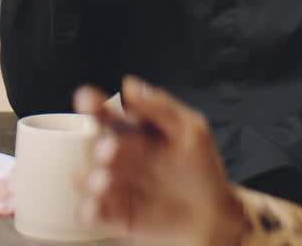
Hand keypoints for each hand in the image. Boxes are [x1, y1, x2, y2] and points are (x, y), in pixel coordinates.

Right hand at [73, 77, 247, 245]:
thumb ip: (161, 106)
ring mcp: (113, 185)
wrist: (215, 216)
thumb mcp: (191, 129)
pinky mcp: (115, 215)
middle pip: (90, 144)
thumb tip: (130, 85)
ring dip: (90, 177)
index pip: (103, 112)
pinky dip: (89, 208)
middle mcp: (117, 156)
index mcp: (130, 131)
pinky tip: (97, 205)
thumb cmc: (203, 171)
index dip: (91, 104)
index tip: (88, 100)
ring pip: (86, 177)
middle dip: (96, 145)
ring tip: (105, 179)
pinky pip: (91, 212)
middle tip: (109, 148)